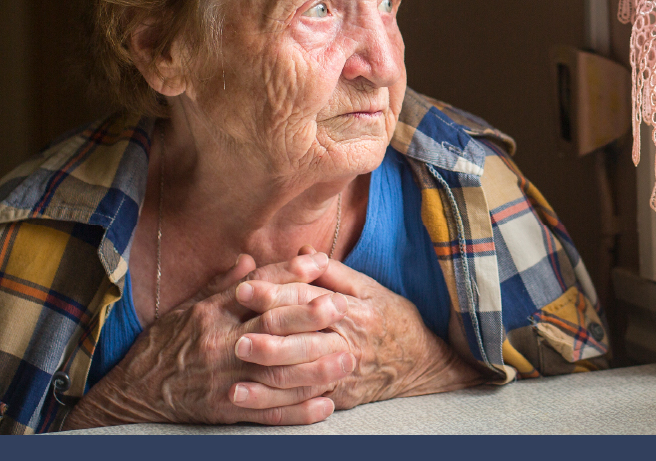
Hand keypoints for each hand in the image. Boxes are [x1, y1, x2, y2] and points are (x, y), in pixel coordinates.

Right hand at [63, 252, 349, 428]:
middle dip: (307, 316)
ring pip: (276, 372)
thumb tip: (249, 259)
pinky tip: (326, 406)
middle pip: (270, 326)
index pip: (256, 288)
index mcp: (212, 313)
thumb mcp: (186, 308)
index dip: (288, 274)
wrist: (135, 393)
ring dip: (315, 368)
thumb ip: (221, 285)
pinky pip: (267, 412)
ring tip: (347, 359)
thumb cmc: (164, 345)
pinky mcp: (226, 408)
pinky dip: (298, 411)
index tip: (319, 264)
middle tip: (340, 306)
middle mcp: (221, 343)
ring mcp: (225, 377)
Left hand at [232, 247, 484, 410]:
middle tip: (233, 337)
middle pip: (300, 340)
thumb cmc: (394, 319)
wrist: (422, 362)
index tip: (243, 289)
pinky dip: (275, 402)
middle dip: (264, 338)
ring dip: (263, 376)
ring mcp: (343, 373)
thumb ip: (334, 272)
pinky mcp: (340, 396)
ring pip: (299, 375)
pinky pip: (304, 401)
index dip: (274, 293)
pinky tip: (249, 400)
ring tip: (233, 373)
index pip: (307, 299)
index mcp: (352, 311)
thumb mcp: (371, 288)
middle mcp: (347, 343)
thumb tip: (302, 253)